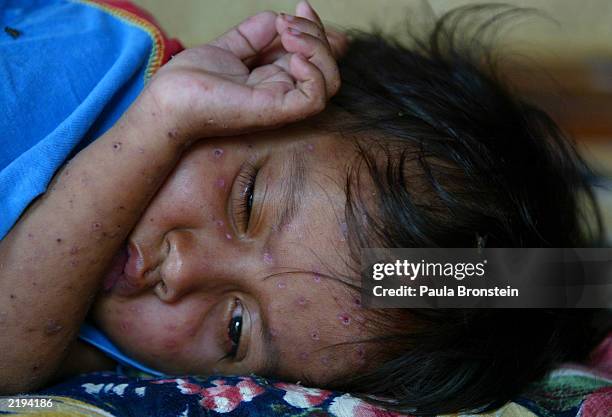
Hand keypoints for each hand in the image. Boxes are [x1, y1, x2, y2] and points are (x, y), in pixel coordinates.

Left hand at [143, 1, 346, 142]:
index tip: (300, 5)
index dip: (316, 28)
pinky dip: (314, 73)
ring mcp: (281, 104)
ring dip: (317, 49)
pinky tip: (293, 58)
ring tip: (288, 34)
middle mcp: (283, 92)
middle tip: (286, 22)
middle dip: (316, 33)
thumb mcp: (231, 46)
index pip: (315, 56)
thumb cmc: (193, 79)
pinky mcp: (275, 112)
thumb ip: (257, 33)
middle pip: (327, 66)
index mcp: (276, 78)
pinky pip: (314, 98)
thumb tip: (282, 17)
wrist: (169, 98)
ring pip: (330, 81)